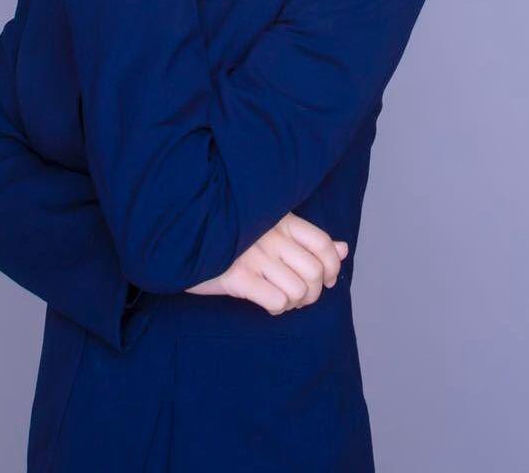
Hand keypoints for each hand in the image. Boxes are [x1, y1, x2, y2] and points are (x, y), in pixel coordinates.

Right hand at [185, 213, 348, 315]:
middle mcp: (270, 235)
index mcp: (281, 219)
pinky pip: (276, 302)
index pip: (323, 244)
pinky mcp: (237, 277)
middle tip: (300, 295)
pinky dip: (277, 308)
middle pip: (315, 272)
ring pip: (300, 291)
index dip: (333, 266)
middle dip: (314, 292)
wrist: (185, 238)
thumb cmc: (233, 236)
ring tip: (281, 298)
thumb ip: (308, 240)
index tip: (327, 279)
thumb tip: (344, 249)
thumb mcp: (272, 228)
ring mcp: (253, 256)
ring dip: (295, 302)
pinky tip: (266, 301)